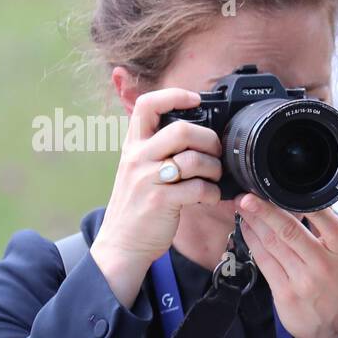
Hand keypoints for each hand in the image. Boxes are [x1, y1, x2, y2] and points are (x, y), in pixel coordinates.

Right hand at [89, 89, 222, 305]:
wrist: (122, 243)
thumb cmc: (138, 205)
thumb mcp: (138, 169)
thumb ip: (157, 149)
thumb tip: (193, 133)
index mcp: (133, 145)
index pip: (147, 105)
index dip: (174, 95)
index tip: (195, 99)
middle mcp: (138, 158)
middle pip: (181, 130)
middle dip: (209, 139)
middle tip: (216, 152)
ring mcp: (148, 179)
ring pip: (194, 159)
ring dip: (214, 168)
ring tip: (214, 178)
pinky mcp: (162, 201)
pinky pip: (199, 188)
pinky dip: (213, 193)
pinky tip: (210, 197)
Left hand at [238, 195, 337, 337]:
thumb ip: (330, 229)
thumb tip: (306, 202)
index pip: (320, 216)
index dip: (295, 201)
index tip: (275, 189)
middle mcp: (323, 263)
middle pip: (288, 229)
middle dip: (263, 210)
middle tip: (246, 196)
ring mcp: (302, 279)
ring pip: (272, 243)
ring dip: (253, 223)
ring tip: (242, 209)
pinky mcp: (285, 293)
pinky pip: (264, 262)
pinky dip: (253, 242)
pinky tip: (247, 230)